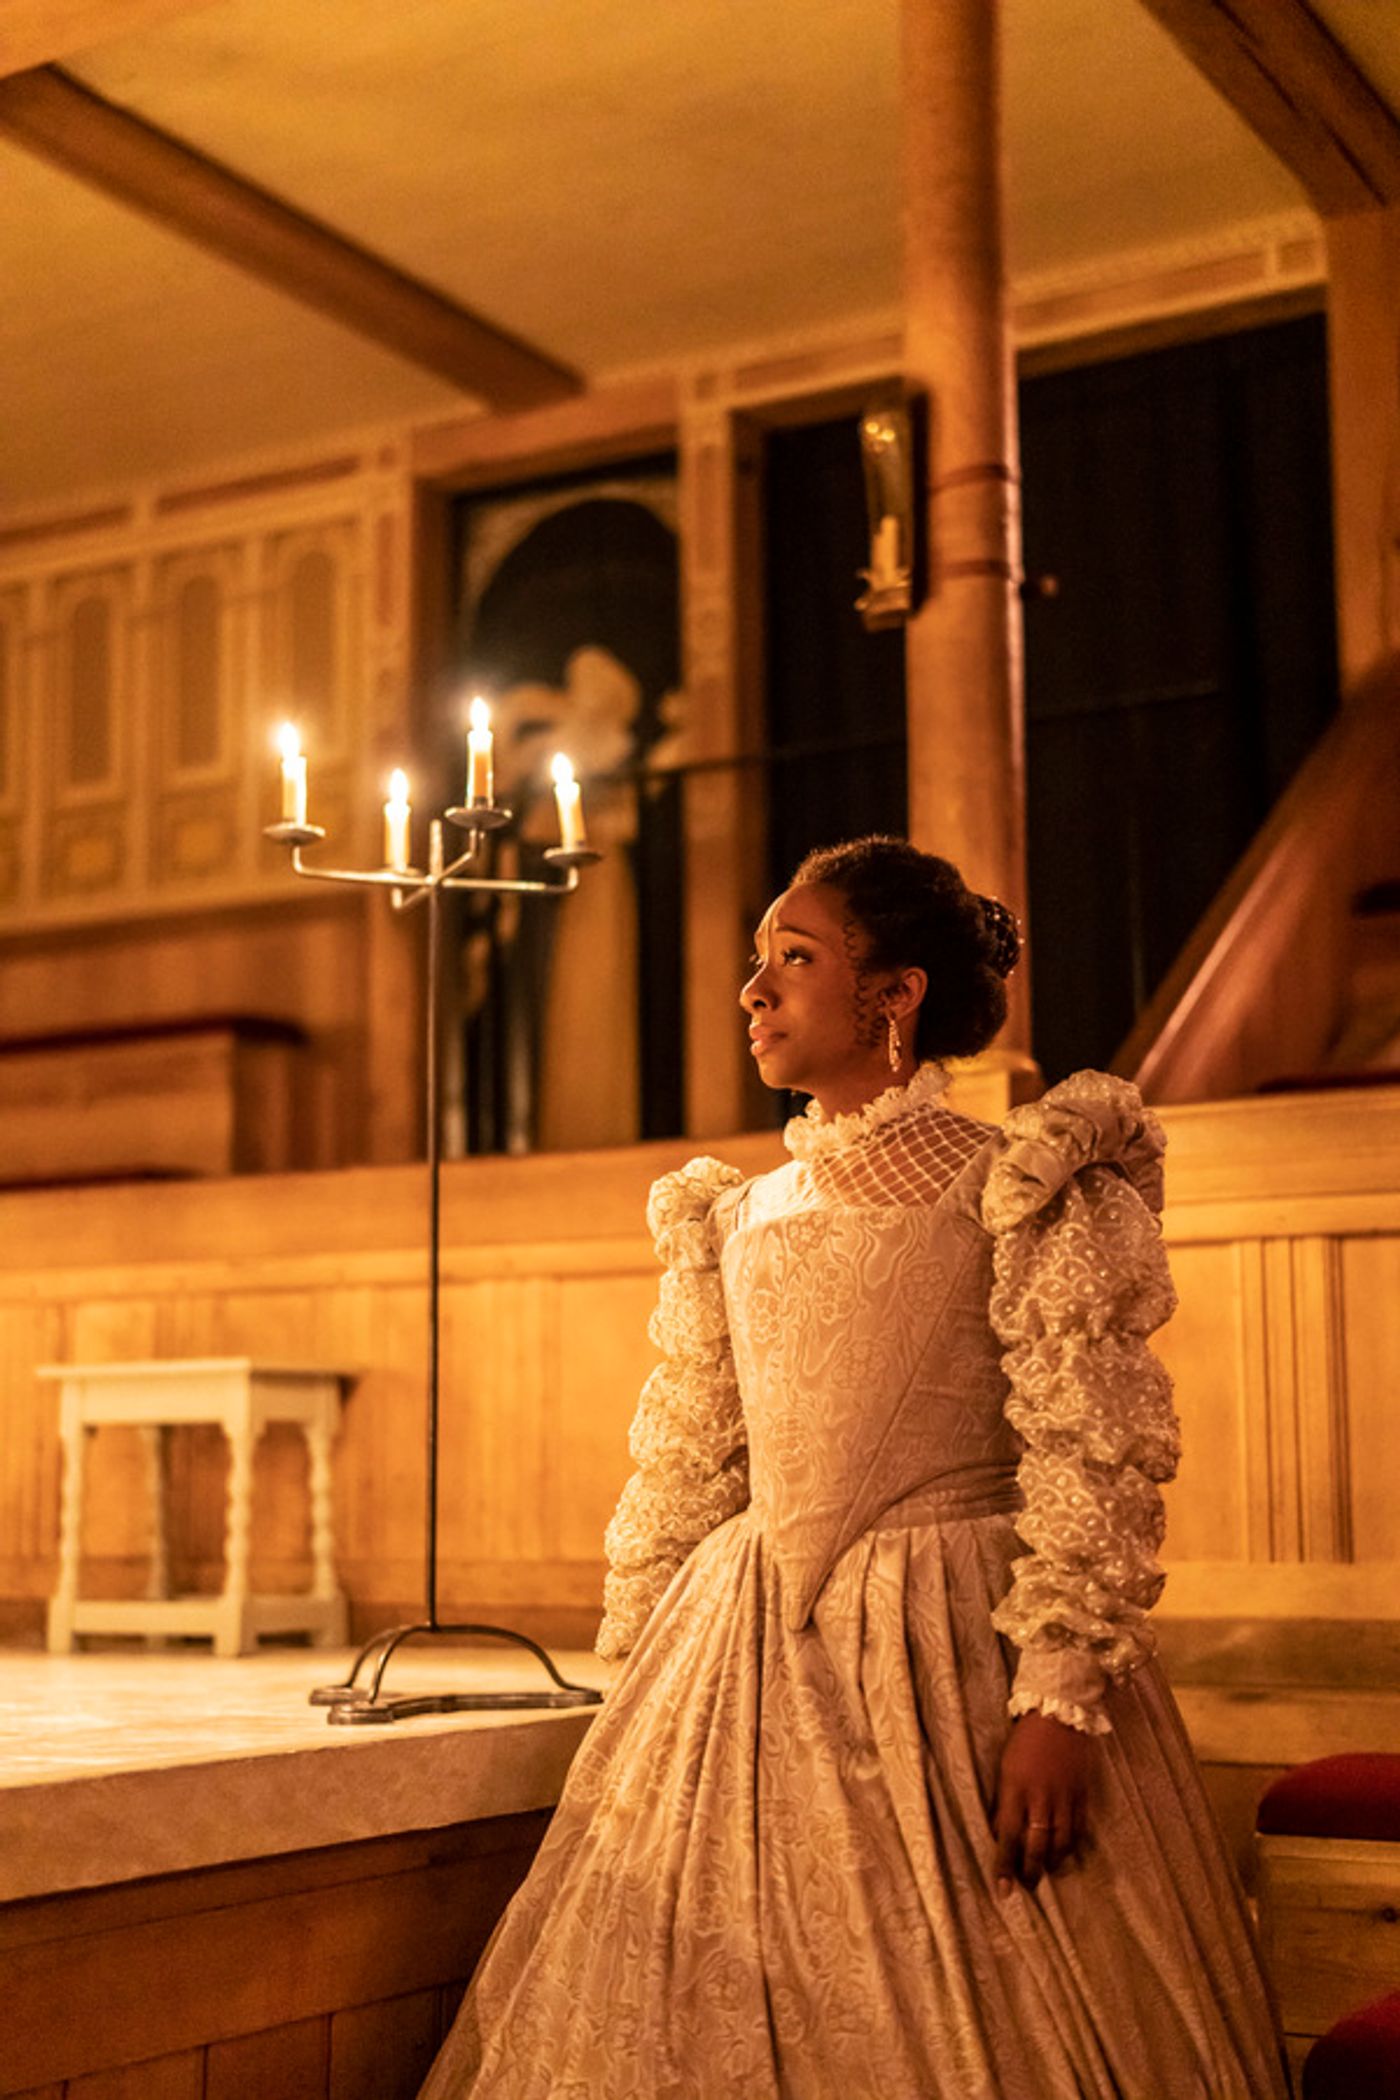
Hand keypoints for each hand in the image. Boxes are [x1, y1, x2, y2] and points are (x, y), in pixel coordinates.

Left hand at [992, 1711, 1094, 1893]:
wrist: (1059, 1711)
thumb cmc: (1024, 1739)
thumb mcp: (1004, 1768)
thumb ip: (1004, 1802)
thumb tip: (1001, 1833)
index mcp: (1016, 1789)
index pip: (1008, 1838)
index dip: (1005, 1866)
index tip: (1002, 1890)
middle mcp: (1041, 1798)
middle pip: (1036, 1846)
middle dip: (1030, 1871)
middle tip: (1027, 1886)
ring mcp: (1065, 1797)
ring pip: (1061, 1843)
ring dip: (1053, 1862)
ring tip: (1047, 1871)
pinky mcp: (1083, 1793)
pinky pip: (1079, 1828)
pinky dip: (1073, 1845)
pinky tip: (1067, 1853)